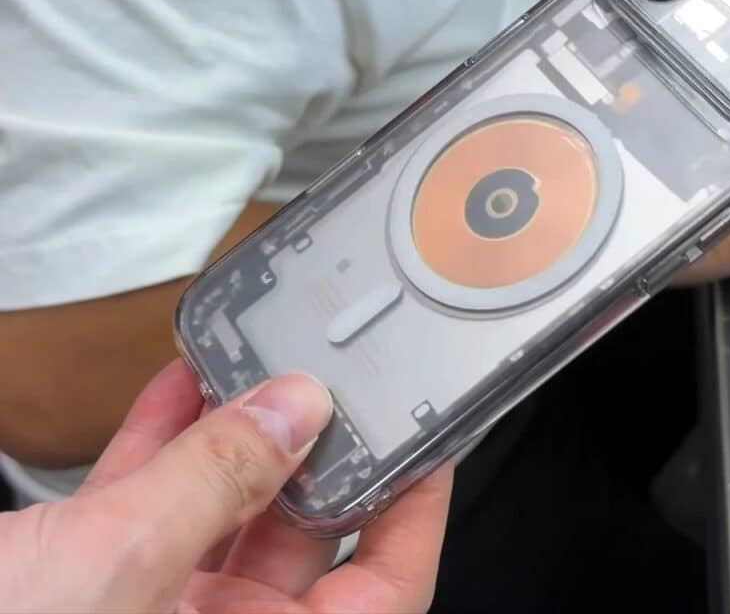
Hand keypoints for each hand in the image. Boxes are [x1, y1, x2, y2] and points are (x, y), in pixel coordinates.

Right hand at [1, 360, 453, 613]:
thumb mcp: (109, 575)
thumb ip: (214, 486)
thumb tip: (298, 409)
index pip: (381, 594)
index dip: (416, 514)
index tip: (429, 439)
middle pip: (300, 540)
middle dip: (314, 447)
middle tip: (335, 373)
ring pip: (217, 512)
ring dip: (234, 431)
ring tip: (255, 357)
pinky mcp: (81, 585)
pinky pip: (144, 506)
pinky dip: (162, 443)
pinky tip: (176, 385)